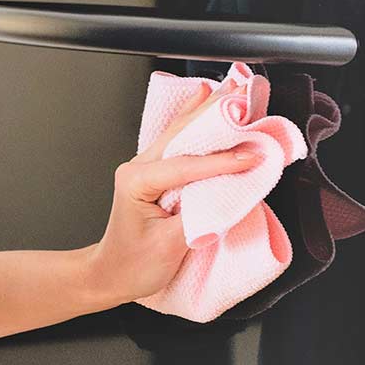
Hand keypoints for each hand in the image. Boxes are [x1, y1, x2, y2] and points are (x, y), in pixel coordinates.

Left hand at [85, 79, 260, 304]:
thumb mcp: (170, 247)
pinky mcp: (157, 173)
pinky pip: (180, 143)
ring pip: (181, 133)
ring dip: (208, 112)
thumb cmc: (133, 264)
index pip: (187, 166)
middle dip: (215, 112)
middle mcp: (139, 167)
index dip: (223, 162)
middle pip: (181, 134)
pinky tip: (206, 101)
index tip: (254, 156)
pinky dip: (199, 123)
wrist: (111, 274)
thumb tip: (232, 195)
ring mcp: (146, 167)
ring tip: (232, 90)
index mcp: (138, 181)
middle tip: (243, 92)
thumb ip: (202, 217)